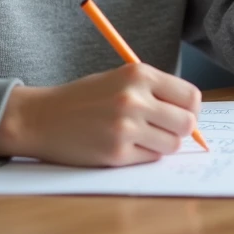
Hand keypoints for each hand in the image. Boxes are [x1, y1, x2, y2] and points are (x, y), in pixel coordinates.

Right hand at [0, 64, 201, 166]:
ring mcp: (126, 128)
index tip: (182, 113)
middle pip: (187, 123)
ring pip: (172, 145)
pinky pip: (150, 158)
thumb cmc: (84, 98)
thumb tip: (191, 113)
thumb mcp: (120, 79)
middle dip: (181, 129)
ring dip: (162, 144)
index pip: (191, 96)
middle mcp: (135, 99)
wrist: (42, 117)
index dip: (190, 109)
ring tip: (141, 136)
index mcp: (139, 74)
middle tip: (165, 129)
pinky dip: (143, 155)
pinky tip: (124, 145)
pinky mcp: (117, 154)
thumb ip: (154, 91)